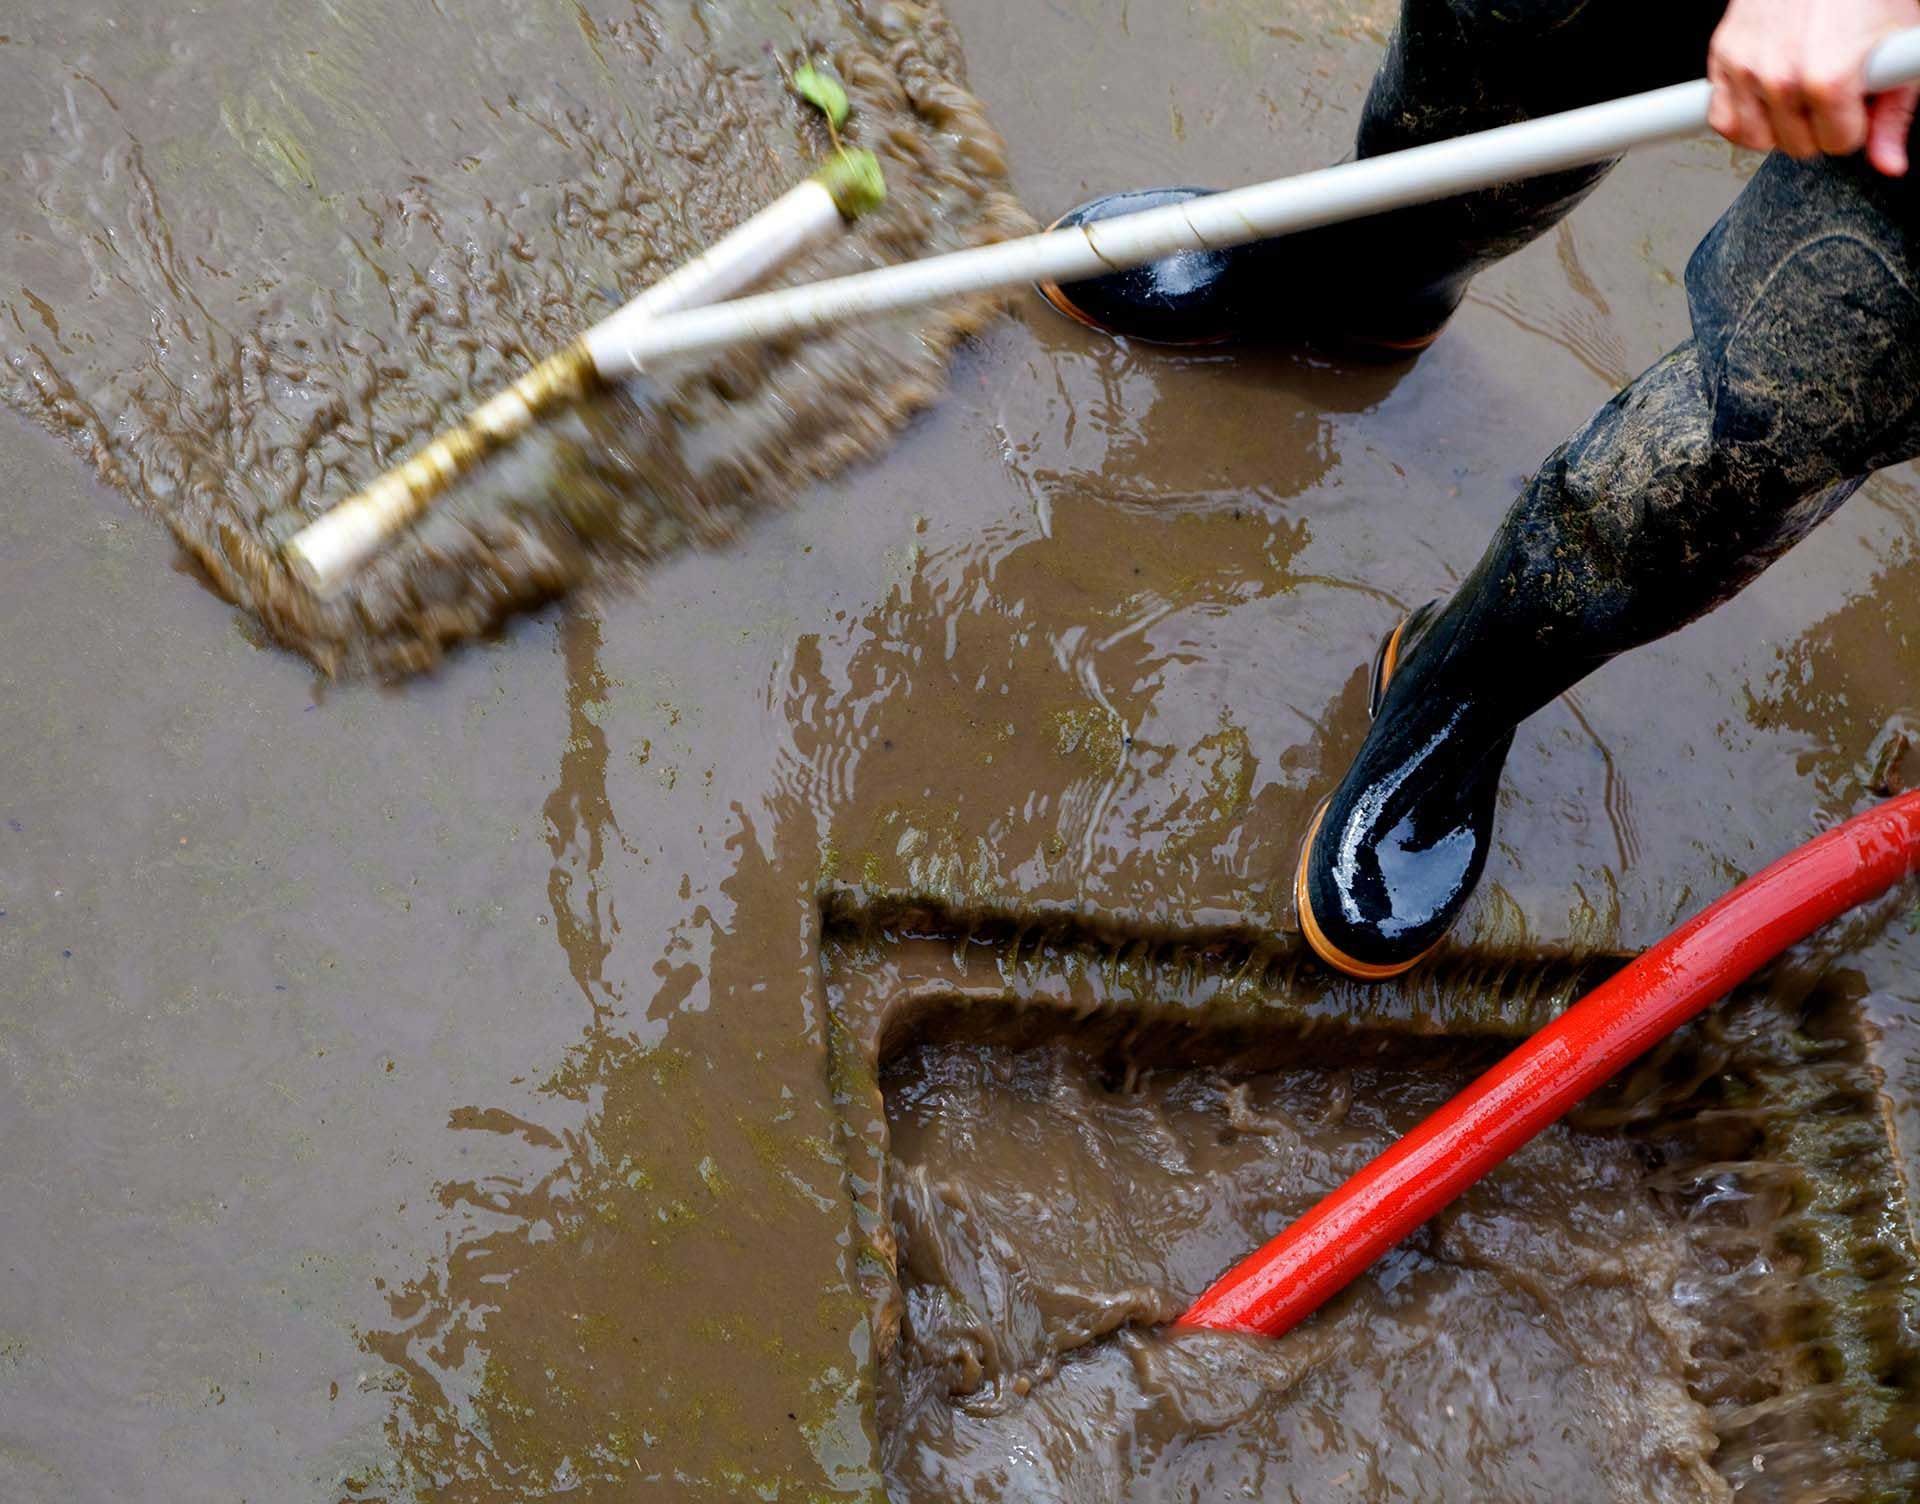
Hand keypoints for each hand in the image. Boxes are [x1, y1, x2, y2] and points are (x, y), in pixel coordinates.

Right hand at [1708, 0, 1919, 174]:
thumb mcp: (1898, 44)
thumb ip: (1894, 113)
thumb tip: (1889, 163)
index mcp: (1829, 79)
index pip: (1840, 144)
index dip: (1855, 123)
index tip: (1858, 99)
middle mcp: (1781, 78)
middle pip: (1798, 147)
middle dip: (1819, 124)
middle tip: (1831, 90)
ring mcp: (1747, 68)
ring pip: (1755, 140)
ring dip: (1778, 126)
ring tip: (1797, 95)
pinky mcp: (1723, 56)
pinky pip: (1723, 118)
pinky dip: (1742, 117)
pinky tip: (1765, 98)